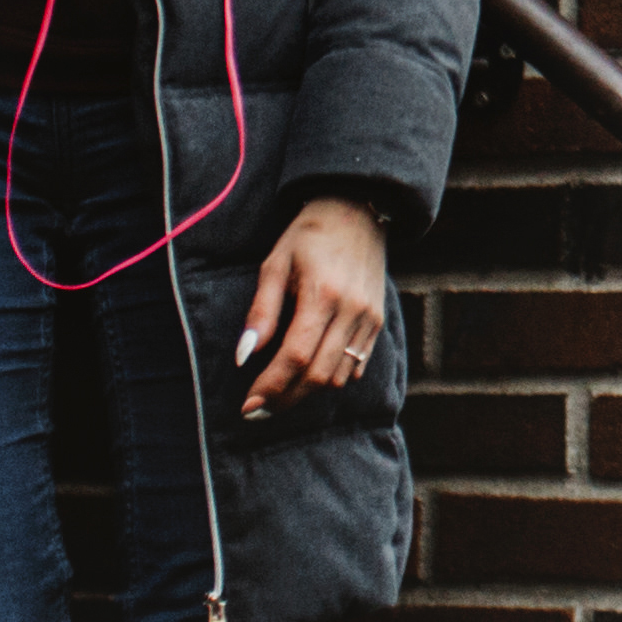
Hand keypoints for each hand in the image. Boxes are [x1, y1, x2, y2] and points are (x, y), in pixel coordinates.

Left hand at [237, 196, 390, 419]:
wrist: (357, 211)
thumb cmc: (308, 236)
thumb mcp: (275, 264)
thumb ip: (261, 311)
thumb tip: (244, 356)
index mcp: (323, 294)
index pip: (296, 356)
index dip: (271, 386)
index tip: (248, 404)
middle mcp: (352, 310)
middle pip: (319, 375)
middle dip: (285, 399)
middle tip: (258, 410)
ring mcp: (369, 318)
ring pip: (339, 376)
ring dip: (307, 391)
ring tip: (279, 393)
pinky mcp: (377, 322)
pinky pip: (356, 366)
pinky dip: (331, 378)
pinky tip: (309, 376)